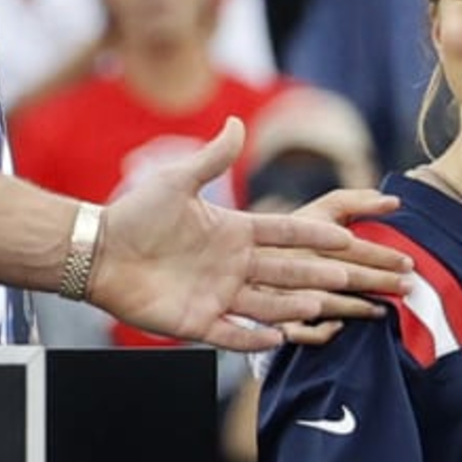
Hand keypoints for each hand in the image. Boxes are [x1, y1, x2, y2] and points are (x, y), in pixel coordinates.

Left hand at [84, 122, 406, 353]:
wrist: (96, 252)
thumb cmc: (134, 215)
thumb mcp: (177, 182)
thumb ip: (212, 158)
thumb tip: (237, 121)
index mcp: (234, 232)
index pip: (287, 234)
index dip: (319, 236)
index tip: (352, 236)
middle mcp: (233, 266)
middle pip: (291, 272)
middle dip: (329, 275)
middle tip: (365, 279)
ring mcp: (218, 295)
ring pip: (271, 304)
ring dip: (301, 306)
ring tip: (334, 307)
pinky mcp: (198, 322)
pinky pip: (235, 334)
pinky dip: (257, 338)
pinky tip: (284, 339)